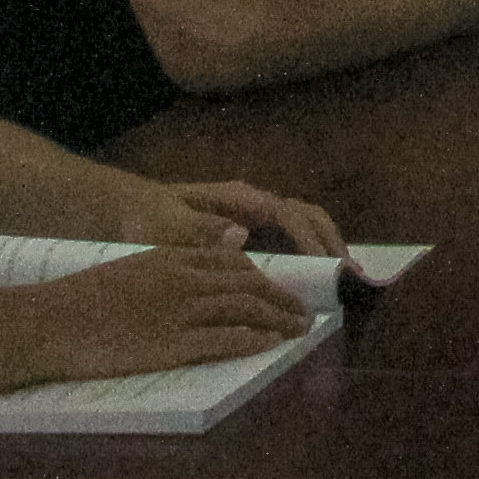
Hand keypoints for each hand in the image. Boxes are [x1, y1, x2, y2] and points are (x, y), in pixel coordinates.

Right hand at [0, 241, 310, 390]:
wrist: (47, 323)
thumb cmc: (78, 301)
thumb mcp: (127, 269)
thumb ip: (166, 268)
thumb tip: (193, 273)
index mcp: (170, 258)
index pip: (231, 260)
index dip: (260, 275)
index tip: (276, 288)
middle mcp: (182, 279)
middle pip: (248, 283)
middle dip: (281, 297)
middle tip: (301, 311)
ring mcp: (178, 312)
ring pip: (244, 309)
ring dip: (277, 319)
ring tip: (297, 330)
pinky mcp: (170, 344)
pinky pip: (223, 339)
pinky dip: (252, 340)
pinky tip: (269, 344)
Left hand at [137, 177, 343, 262]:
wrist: (127, 212)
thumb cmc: (146, 216)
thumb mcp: (163, 224)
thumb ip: (198, 230)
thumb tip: (243, 234)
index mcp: (239, 198)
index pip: (286, 214)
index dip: (308, 238)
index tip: (324, 264)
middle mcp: (254, 205)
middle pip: (305, 215)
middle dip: (330, 241)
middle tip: (350, 273)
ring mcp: (255, 218)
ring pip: (303, 226)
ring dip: (325, 246)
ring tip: (344, 278)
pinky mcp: (250, 234)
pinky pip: (288, 241)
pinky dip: (309, 255)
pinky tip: (316, 280)